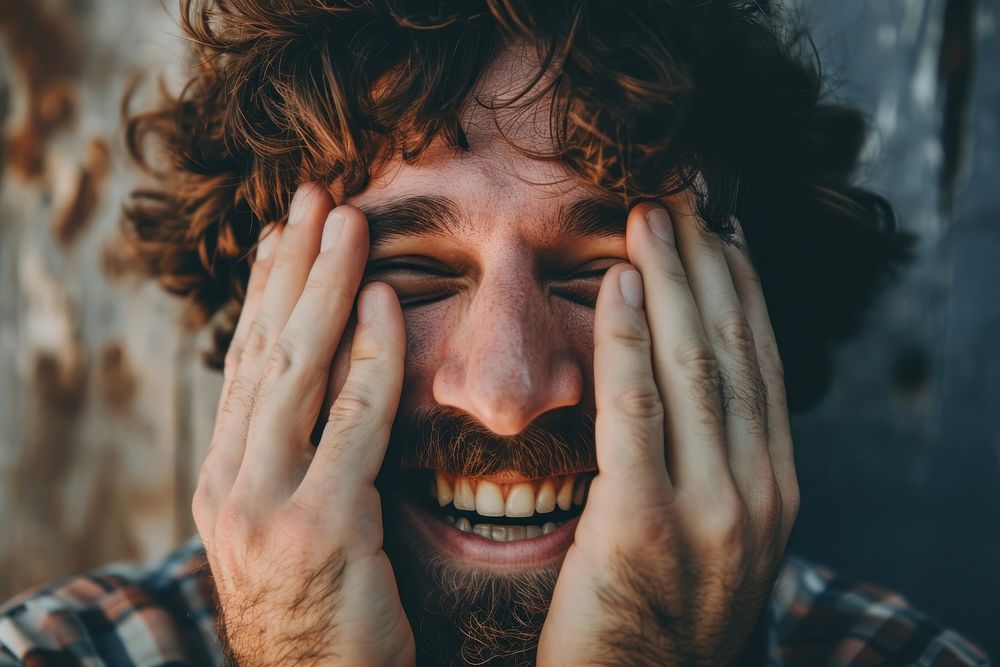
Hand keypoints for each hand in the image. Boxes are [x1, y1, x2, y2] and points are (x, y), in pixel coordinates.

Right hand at [191, 184, 413, 665]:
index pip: (244, 368)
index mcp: (224, 481)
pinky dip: (370, 356)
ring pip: (297, 372)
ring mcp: (266, 507)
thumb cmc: (321, 614)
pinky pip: (354, 423)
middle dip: (292, 269)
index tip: (283, 235)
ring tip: (346, 221)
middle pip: (263, 353)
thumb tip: (321, 389)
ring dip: (325, 288)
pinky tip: (385, 302)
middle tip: (314, 198)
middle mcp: (231, 485)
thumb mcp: (289, 530)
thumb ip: (295, 460)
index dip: (263, 295)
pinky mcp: (320, 529)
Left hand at [537, 196, 798, 665]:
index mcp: (774, 490)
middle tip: (679, 198)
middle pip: (733, 352)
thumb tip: (692, 391)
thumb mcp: (713, 539)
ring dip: (671, 282)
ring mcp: (711, 511)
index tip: (716, 234)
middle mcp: (759, 494)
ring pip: (695, 368)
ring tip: (649, 216)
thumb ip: (711, 466)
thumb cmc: (657, 615)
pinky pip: (638, 414)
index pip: (760, 366)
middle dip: (706, 267)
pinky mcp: (647, 526)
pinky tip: (616, 285)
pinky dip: (628, 341)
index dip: (738, 291)